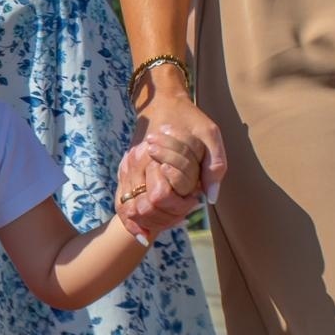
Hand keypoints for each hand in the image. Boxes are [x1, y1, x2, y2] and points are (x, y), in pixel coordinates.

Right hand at [118, 94, 226, 239]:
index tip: (193, 202)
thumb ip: (214, 167)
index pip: (161, 196)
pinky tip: (144, 232)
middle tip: (182, 215)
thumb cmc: (190, 120)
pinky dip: (131, 221)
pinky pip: (120, 203)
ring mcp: (126, 168)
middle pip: (142, 207)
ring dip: (147, 223)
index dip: (179, 206)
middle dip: (164, 218)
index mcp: (156, 155)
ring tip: (167, 223)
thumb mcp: (211, 136)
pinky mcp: (123, 171)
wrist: (161, 102)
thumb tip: (209, 199)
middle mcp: (135, 163)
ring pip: (128, 209)